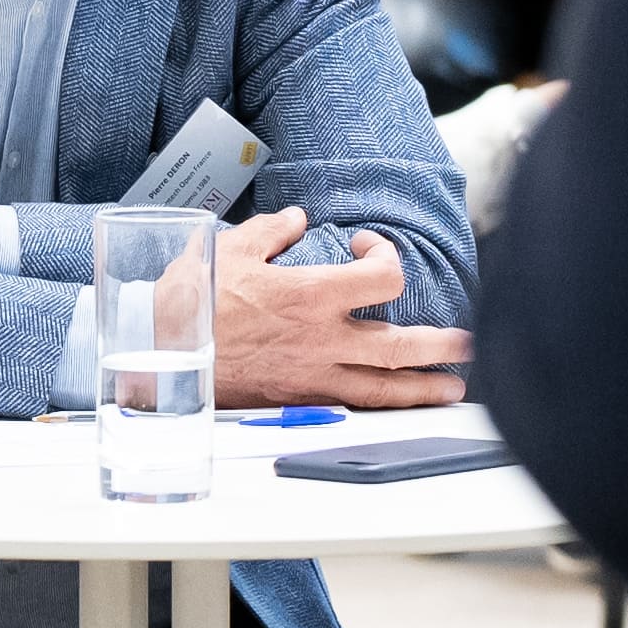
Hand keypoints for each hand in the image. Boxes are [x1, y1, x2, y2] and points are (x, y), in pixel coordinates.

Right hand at [212, 206, 469, 409]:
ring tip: (453, 388)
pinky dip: (381, 407)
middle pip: (399, 345)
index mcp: (310, 295)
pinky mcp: (297, 398)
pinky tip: (397, 407)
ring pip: (383, 386)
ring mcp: (312, 374)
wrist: (161, 354)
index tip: (369, 250)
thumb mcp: (230, 250)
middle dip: (441, 344)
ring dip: (424, 388)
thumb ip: (272, 232)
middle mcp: (322, 338)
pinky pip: (351, 405)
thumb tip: (296, 220)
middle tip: (466, 343)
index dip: (386, 258)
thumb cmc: (192, 302)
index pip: (382, 278)